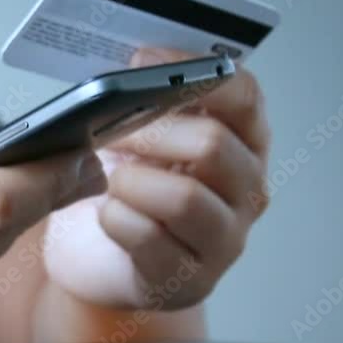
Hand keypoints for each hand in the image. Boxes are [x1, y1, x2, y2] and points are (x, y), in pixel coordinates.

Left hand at [43, 48, 270, 309]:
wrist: (96, 256)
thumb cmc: (121, 188)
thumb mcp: (134, 133)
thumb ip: (145, 98)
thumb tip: (134, 65)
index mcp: (242, 140)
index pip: (242, 94)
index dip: (191, 71)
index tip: (142, 62)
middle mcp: (246, 188)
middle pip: (212, 144)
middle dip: (150, 132)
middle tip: (109, 131)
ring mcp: (225, 238)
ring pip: (187, 199)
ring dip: (134, 183)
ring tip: (110, 181)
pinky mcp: (193, 280)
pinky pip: (154, 242)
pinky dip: (119, 221)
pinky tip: (106, 215)